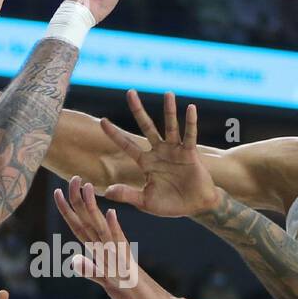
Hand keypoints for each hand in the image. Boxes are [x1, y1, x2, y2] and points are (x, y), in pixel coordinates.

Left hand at [52, 176, 179, 298]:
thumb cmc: (131, 294)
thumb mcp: (105, 282)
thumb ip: (91, 270)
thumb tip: (74, 260)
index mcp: (104, 251)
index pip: (81, 227)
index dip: (69, 211)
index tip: (58, 192)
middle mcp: (111, 249)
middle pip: (91, 222)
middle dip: (79, 201)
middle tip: (72, 177)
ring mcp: (120, 257)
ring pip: (102, 229)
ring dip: (94, 209)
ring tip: (87, 188)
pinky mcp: (128, 270)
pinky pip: (118, 249)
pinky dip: (115, 232)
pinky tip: (111, 215)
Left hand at [98, 91, 218, 216]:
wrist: (195, 206)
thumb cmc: (171, 204)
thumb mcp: (146, 201)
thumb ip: (127, 195)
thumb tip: (107, 192)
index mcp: (146, 162)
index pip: (127, 145)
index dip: (115, 134)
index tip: (102, 121)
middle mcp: (159, 152)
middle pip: (146, 127)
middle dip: (138, 110)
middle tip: (130, 92)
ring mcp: (174, 150)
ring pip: (169, 126)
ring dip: (169, 110)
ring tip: (168, 93)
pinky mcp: (189, 153)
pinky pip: (189, 135)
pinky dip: (190, 123)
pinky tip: (190, 108)